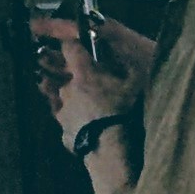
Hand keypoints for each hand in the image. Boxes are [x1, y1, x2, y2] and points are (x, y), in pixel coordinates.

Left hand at [27, 10, 154, 146]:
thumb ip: (129, 67)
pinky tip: (83, 126)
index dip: (73, 44)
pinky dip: (72, 121)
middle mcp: (67, 88)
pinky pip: (66, 121)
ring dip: (67, 98)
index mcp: (83, 73)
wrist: (110, 149)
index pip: (69, 47)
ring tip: (81, 104)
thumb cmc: (123, 111)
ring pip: (60, 98)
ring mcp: (62, 111)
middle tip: (87, 82)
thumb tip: (131, 56)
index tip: (77, 45)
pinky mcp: (62, 131)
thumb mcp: (134, 84)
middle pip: (63, 75)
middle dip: (71, 76)